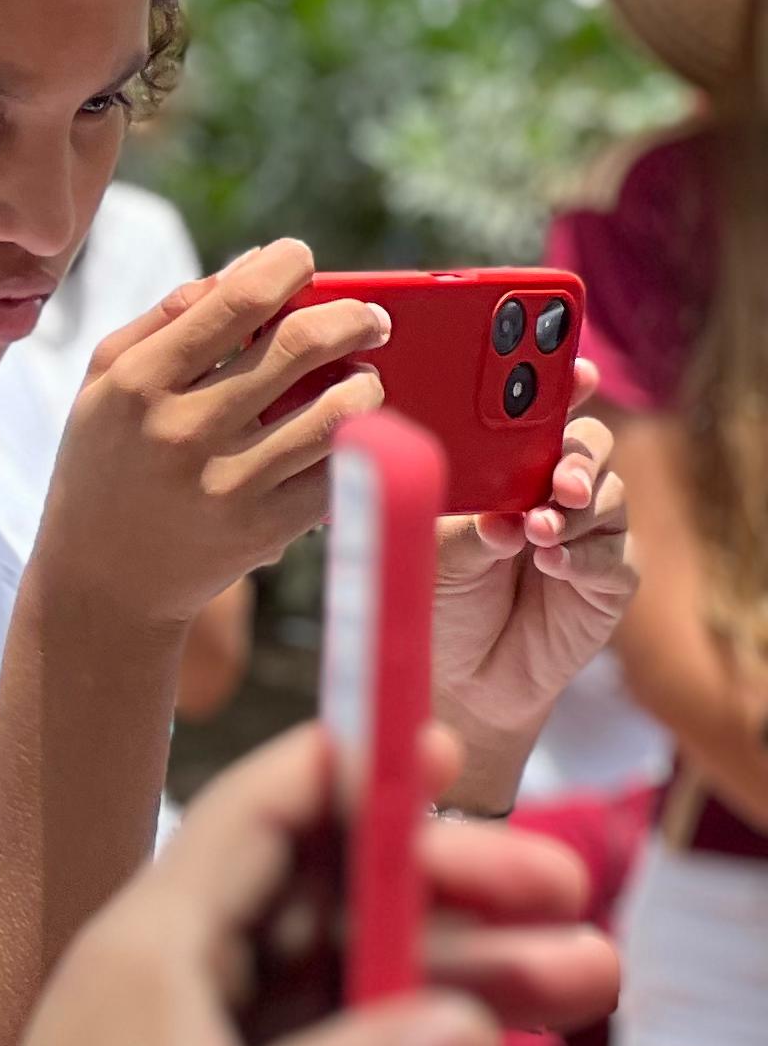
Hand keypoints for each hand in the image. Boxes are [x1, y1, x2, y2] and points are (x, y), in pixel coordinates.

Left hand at [0, 725, 616, 1045]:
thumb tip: (469, 1028)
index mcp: (148, 955)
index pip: (263, 817)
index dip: (362, 779)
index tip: (464, 764)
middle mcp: (177, 997)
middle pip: (335, 908)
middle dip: (453, 907)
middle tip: (579, 921)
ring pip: (356, 1005)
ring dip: (462, 1002)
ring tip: (582, 1007)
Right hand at [34, 241, 386, 627]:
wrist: (100, 582)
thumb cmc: (107, 464)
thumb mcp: (106, 384)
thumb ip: (168, 318)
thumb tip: (252, 265)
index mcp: (137, 382)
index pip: (236, 300)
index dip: (288, 265)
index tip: (303, 263)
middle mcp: (181, 429)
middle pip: (301, 343)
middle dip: (353, 318)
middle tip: (369, 320)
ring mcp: (225, 483)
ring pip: (339, 410)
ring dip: (366, 384)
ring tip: (359, 381)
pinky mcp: (263, 530)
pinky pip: (340, 472)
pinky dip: (360, 446)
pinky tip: (349, 435)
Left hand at [428, 387, 634, 773]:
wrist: (456, 673)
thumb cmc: (436, 594)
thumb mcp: (433, 543)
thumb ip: (466, 515)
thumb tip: (499, 507)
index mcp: (510, 468)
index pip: (544, 416)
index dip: (564, 389)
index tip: (577, 372)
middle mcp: (555, 492)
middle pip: (588, 447)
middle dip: (577, 454)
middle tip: (556, 478)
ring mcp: (588, 534)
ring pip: (606, 497)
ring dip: (574, 508)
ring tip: (539, 528)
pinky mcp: (609, 581)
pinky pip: (614, 557)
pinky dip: (582, 556)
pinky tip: (551, 562)